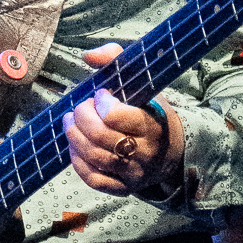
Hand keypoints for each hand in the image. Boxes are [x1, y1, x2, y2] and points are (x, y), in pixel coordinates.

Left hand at [62, 43, 184, 195]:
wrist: (172, 150)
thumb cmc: (152, 113)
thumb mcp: (142, 83)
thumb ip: (116, 60)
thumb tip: (88, 56)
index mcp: (152, 125)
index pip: (116, 116)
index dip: (100, 103)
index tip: (100, 95)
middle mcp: (144, 152)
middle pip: (100, 137)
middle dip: (81, 118)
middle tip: (78, 108)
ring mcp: (133, 172)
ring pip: (94, 158)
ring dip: (74, 137)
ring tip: (70, 123)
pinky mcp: (123, 187)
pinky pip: (94, 180)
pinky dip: (78, 163)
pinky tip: (75, 148)